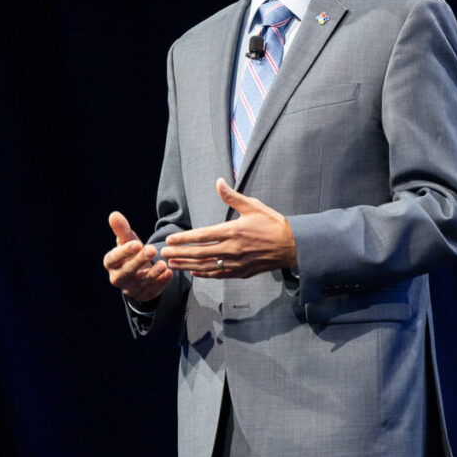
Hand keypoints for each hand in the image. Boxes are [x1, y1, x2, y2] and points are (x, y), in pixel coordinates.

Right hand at [103, 211, 172, 302]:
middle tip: (152, 249)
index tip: (137, 243)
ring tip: (164, 264)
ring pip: (141, 283)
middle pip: (127, 271)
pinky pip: (152, 291)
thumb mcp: (127, 240)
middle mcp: (118, 278)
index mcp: (111, 263)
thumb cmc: (131, 253)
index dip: (124, 252)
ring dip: (153, 274)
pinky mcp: (144, 295)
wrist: (138, 273)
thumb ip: (121, 229)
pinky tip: (170, 274)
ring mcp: (131, 289)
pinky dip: (161, 283)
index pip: (114, 258)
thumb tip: (114, 214)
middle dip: (139, 261)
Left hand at [161, 178, 296, 278]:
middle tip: (163, 254)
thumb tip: (218, 182)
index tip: (170, 240)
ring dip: (187, 266)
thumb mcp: (254, 206)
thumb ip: (233, 197)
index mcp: (234, 230)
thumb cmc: (273, 223)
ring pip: (207, 266)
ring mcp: (237, 263)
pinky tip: (194, 272)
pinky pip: (219, 274)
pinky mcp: (242, 272)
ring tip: (173, 265)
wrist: (293, 246)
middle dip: (180, 254)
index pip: (203, 235)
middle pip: (200, 253)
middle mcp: (233, 249)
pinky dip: (205, 274)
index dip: (184, 238)